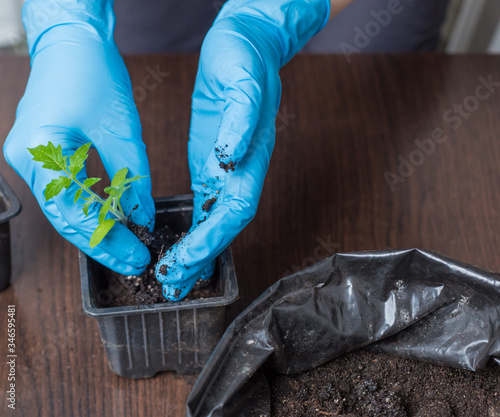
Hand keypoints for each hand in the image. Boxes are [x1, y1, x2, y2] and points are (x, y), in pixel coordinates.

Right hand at [4, 0, 154, 275]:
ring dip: (99, 227)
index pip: (74, 215)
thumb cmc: (92, 73)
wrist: (73, 41)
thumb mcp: (121, 129)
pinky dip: (92, 207)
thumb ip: (132, 177)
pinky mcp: (47, 153)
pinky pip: (69, 191)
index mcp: (40, 154)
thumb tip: (143, 218)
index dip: (107, 242)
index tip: (136, 258)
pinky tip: (115, 220)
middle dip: (103, 242)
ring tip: (129, 248)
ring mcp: (34, 158)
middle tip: (135, 262)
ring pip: (67, 208)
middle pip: (66, 217)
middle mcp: (28, 161)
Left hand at [156, 0, 329, 299]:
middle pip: (224, 227)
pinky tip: (176, 245)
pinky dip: (190, 230)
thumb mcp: (244, 83)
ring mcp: (225, 171)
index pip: (234, 211)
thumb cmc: (247, 62)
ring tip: (172, 279)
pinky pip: (202, 206)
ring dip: (195, 253)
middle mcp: (240, 173)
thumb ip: (241, 121)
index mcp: (250, 161)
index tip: (185, 260)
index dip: (212, 239)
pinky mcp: (209, 164)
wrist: (247, 47)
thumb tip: (231, 157)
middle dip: (200, 258)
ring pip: (212, 223)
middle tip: (172, 286)